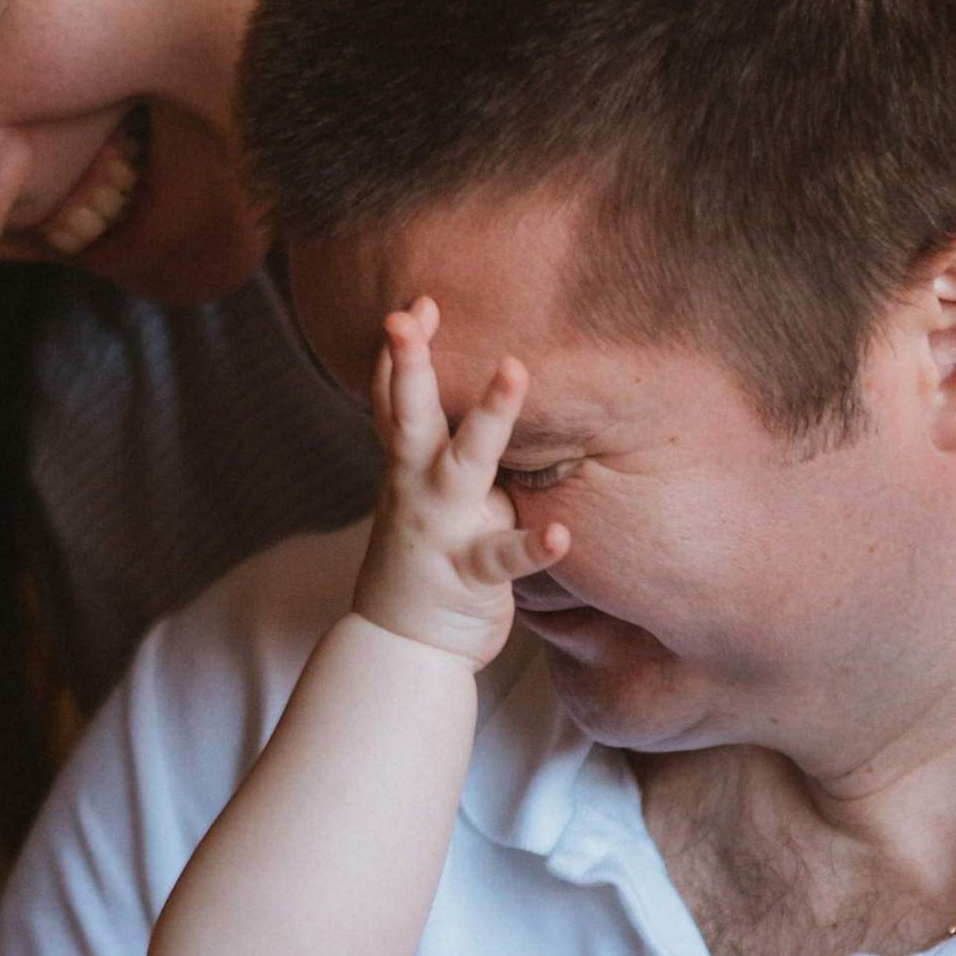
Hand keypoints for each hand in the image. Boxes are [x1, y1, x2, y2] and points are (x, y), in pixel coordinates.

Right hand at [352, 297, 560, 665]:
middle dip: (410, 363)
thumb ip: (436, 451)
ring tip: (516, 370)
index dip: (397, 356)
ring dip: (490, 416)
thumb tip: (459, 396)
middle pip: (411, 416)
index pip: (393, 403)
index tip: (413, 307)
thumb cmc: (423, 562)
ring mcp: (442, 529)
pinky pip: (504, 558)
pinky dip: (533, 547)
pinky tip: (562, 535)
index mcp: (408, 471)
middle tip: (409, 312)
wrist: (401, 648)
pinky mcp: (470, 575)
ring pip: (465, 465)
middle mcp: (418, 490)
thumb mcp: (420, 499)